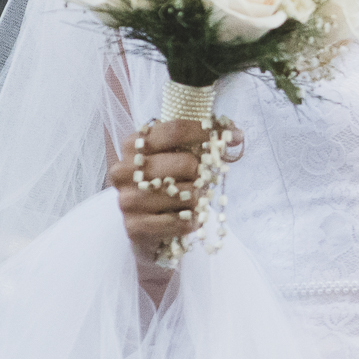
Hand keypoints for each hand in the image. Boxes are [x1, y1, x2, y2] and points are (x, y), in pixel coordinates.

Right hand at [105, 118, 241, 264]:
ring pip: (187, 195)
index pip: (175, 130)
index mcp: (133, 146)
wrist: (143, 226)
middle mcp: (123, 171)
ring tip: (188, 202)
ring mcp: (127, 200)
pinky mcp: (134, 227)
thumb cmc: (164, 184)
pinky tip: (185, 219)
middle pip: (186, 163)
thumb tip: (234, 134)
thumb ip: (200, 140)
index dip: (206, 132)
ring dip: (197, 200)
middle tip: (200, 181)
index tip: (230, 138)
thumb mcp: (175, 156)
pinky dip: (191, 221)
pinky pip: (182, 222)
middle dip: (202, 173)